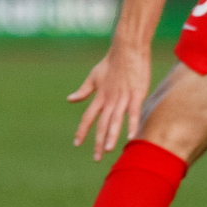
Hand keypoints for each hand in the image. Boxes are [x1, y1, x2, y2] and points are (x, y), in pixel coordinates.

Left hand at [69, 42, 152, 160]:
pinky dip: (131, 124)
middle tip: (96, 157)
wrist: (127, 48)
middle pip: (101, 124)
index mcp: (99, 96)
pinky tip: (131, 136)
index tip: (76, 143)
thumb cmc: (111, 61)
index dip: (82, 130)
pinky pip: (133, 112)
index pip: (87, 117)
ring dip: (110, 136)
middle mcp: (108, 99)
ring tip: (107, 150)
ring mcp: (122, 97)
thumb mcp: (94, 76)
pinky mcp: (136, 93)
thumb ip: (83, 90)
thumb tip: (69, 99)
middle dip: (97, 141)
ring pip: (115, 120)